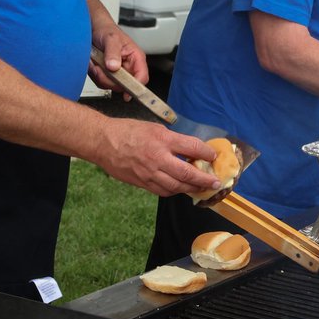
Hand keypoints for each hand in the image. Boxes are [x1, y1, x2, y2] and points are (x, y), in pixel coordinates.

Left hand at [87, 30, 148, 96]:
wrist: (94, 29)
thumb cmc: (106, 30)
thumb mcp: (110, 38)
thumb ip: (113, 52)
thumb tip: (114, 66)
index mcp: (136, 58)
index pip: (142, 77)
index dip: (136, 87)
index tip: (127, 94)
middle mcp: (129, 67)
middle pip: (124, 85)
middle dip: (108, 78)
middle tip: (99, 67)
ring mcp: (118, 73)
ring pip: (111, 85)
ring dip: (99, 75)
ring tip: (96, 61)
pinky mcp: (108, 75)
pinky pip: (101, 82)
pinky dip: (95, 74)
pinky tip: (94, 64)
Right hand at [90, 118, 220, 196]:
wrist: (103, 142)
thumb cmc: (127, 131)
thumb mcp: (153, 127)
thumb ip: (171, 139)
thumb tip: (187, 149)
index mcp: (162, 139)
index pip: (192, 147)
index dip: (206, 153)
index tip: (213, 156)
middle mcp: (158, 157)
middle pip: (188, 173)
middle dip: (205, 180)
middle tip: (215, 182)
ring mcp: (149, 173)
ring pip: (176, 186)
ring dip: (191, 188)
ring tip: (200, 188)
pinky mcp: (142, 183)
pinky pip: (163, 191)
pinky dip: (174, 191)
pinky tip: (179, 188)